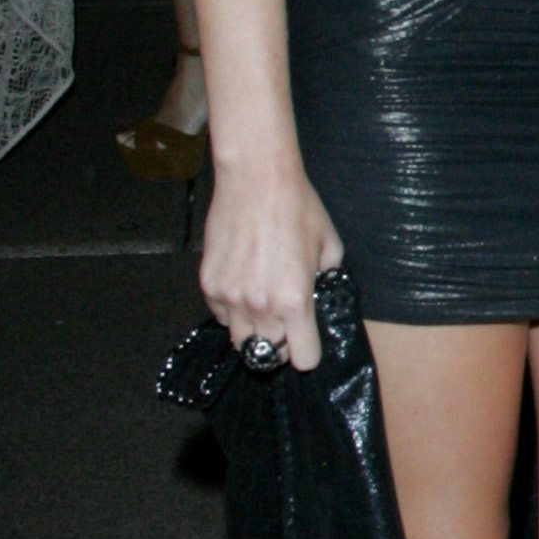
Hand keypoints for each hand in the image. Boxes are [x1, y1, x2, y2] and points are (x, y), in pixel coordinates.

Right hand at [200, 158, 343, 370]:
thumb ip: (326, 280)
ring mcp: (231, 298)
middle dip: (280, 341)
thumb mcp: (328, 245)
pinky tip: (243, 283)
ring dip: (253, 329)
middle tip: (284, 320)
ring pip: (241, 340)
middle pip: (269, 354)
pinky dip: (231, 309)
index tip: (306, 341)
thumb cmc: (297, 207)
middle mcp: (261, 306)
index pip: (302, 359)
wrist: (256, 179)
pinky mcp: (209, 285)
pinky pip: (221, 315)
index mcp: (295, 301)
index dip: (307, 351)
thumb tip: (320, 297)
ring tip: (262, 303)